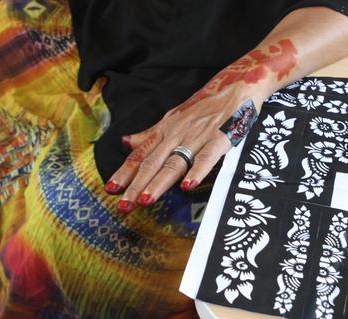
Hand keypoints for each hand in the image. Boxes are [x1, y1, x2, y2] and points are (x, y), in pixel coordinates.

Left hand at [104, 39, 298, 213]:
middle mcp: (177, 134)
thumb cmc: (206, 105)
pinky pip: (207, 157)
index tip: (110, 189)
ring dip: (159, 182)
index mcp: (165, 130)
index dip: (125, 172)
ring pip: (174, 163)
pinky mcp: (219, 138)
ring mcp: (198, 136)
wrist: (237, 85)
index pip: (140, 154)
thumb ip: (151, 134)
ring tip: (146, 200)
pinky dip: (197, 171)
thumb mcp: (174, 117)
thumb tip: (125, 142)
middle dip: (136, 185)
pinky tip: (188, 186)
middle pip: (153, 163)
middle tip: (123, 205)